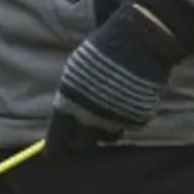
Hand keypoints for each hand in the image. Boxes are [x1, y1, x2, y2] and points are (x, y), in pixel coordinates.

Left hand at [45, 0, 193, 153]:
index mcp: (69, 104)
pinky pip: (129, 125)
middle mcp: (90, 116)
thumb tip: (64, 116)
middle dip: (83, 138)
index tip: (54, 154)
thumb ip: (70, 97)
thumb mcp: (76, 71)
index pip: (58, 137)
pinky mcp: (137, 118)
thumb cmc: (103, 49)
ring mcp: (115, 119)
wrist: (140, 39)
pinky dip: (127, 117)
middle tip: (85, 130)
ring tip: (109, 109)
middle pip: (83, 142)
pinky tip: (128, 100)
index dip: (56, 147)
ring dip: (106, 128)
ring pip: (107, 136)